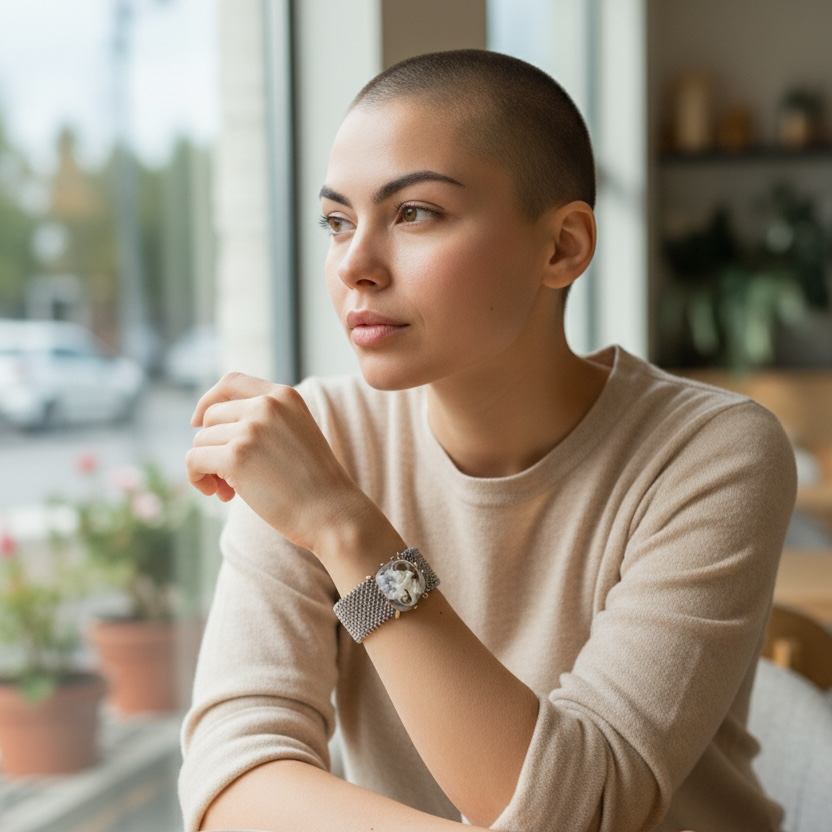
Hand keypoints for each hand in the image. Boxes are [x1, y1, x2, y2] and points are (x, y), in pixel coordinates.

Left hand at [186, 372, 370, 551]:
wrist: (333, 512)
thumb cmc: (314, 483)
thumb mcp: (296, 434)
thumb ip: (265, 421)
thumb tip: (208, 428)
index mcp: (285, 396)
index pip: (231, 382)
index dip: (209, 400)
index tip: (199, 422)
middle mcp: (267, 406)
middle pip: (212, 417)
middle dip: (213, 446)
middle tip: (228, 479)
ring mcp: (251, 429)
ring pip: (201, 441)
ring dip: (208, 468)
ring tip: (230, 491)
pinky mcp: (236, 456)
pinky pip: (194, 460)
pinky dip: (197, 478)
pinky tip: (218, 495)